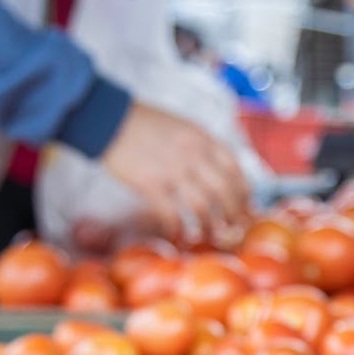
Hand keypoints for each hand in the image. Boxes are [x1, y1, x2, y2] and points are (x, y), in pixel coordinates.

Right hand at [99, 102, 249, 243]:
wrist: (106, 118)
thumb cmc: (143, 123)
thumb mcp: (182, 126)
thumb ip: (202, 146)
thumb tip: (220, 172)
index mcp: (203, 139)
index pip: (235, 170)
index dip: (244, 193)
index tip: (247, 207)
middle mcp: (193, 155)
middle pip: (225, 193)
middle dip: (235, 215)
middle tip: (235, 228)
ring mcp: (173, 171)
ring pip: (204, 208)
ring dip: (211, 227)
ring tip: (211, 236)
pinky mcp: (151, 185)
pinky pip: (172, 215)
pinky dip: (178, 230)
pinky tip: (178, 236)